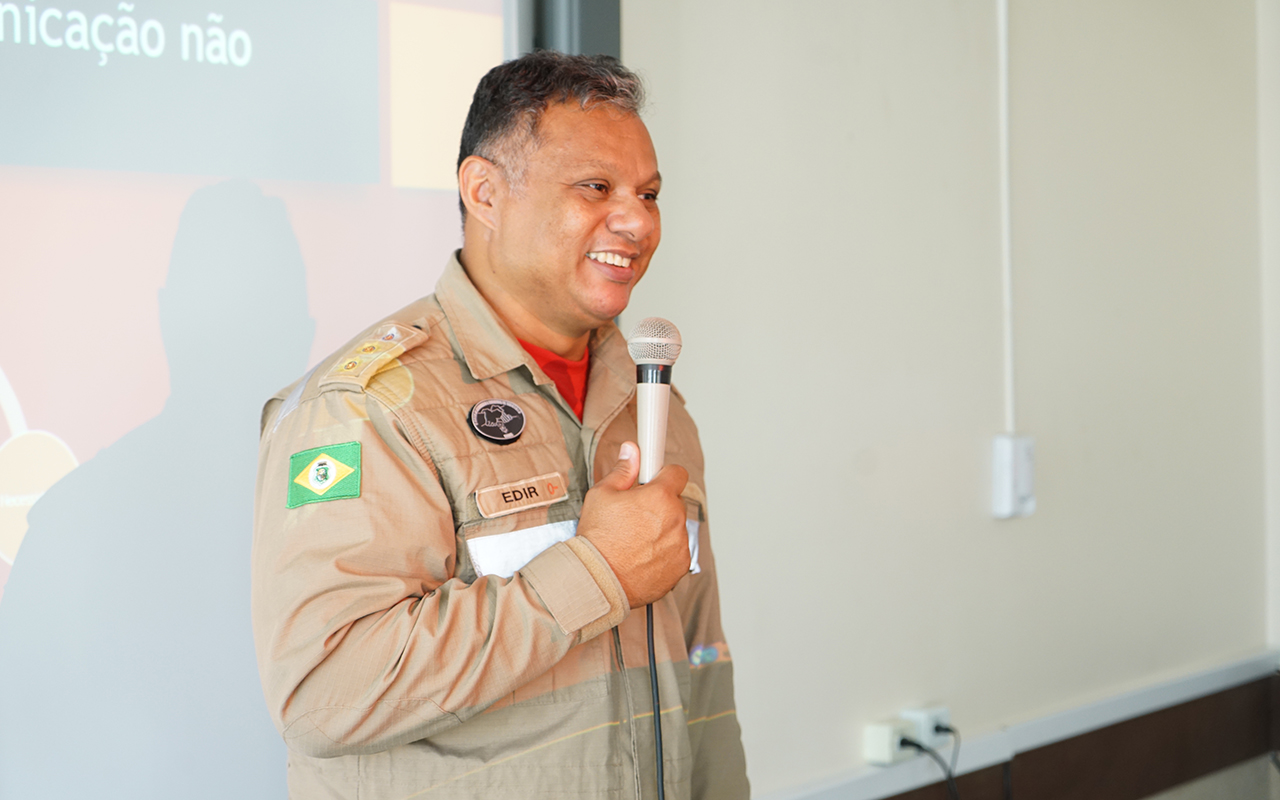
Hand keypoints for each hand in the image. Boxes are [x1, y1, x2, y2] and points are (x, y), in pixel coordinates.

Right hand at [577, 441, 690, 607]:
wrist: (599, 580)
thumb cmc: (598, 540)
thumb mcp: (601, 495)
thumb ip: (623, 471)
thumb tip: (632, 451)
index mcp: (660, 497)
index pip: (677, 473)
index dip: (663, 475)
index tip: (655, 481)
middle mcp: (675, 519)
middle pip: (675, 502)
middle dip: (659, 506)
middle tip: (635, 516)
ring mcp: (680, 544)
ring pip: (676, 527)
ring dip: (663, 529)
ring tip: (635, 539)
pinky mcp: (681, 565)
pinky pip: (677, 551)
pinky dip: (665, 552)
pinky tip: (642, 555)